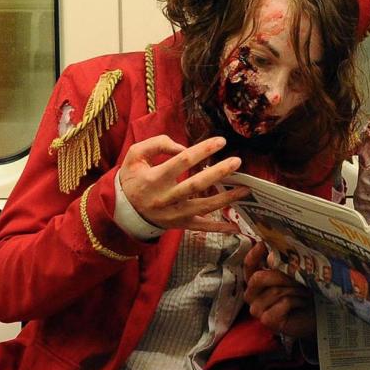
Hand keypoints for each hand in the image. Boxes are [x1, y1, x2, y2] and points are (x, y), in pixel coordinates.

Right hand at [118, 135, 250, 231]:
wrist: (123, 210)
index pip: (181, 161)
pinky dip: (219, 228)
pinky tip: (236, 226)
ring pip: (203, 207)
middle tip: (237, 162)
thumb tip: (183, 147)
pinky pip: (202, 227)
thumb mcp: (135, 155)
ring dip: (226, 199)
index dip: (202, 150)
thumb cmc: (133, 178)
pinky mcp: (179, 225)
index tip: (220, 141)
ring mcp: (173, 214)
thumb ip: (157, 144)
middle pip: (195, 185)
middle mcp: (165, 198)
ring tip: (246, 189)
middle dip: (218, 173)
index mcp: (153, 179)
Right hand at [242, 242, 316, 338]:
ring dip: (295, 290)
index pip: (249, 267)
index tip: (262, 244)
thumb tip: (271, 255)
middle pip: (259, 278)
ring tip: (305, 292)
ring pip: (275, 291)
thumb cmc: (302, 293)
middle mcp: (252, 296)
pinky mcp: (267, 320)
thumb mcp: (292, 274)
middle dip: (281, 276)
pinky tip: (302, 303)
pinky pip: (283, 303)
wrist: (315, 314)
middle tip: (298, 277)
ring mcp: (258, 310)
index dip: (253, 255)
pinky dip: (297, 301)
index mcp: (256, 282)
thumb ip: (281, 264)